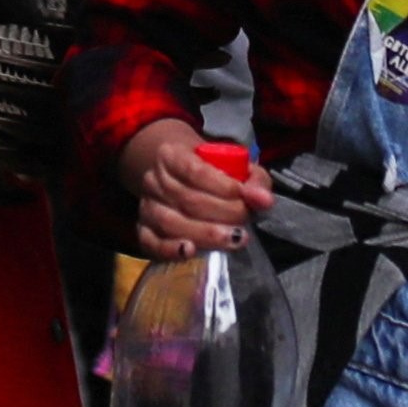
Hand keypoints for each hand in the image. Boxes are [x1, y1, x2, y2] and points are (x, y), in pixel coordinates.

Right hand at [121, 118, 266, 257]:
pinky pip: (151, 243)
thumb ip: (254, 181)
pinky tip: (190, 251)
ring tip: (232, 240)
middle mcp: (154, 179)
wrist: (177, 177)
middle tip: (245, 224)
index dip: (224, 188)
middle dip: (222, 214)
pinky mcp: (143, 230)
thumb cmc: (210, 172)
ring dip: (205, 234)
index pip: (196, 172)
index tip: (246, 199)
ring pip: (171, 223)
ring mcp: (146, 206)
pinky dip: (169, 249)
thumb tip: (264, 201)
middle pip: (187, 200)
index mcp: (172, 155)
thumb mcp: (235, 167)